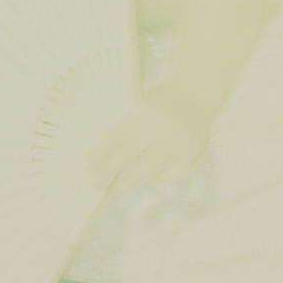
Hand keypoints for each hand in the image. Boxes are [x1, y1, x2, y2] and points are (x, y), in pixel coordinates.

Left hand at [86, 90, 208, 192]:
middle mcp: (160, 124)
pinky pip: (176, 169)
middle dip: (110, 168)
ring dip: (132, 179)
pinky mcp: (193, 148)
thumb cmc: (160, 102)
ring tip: (117, 189)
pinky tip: (151, 181)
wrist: (196, 92)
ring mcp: (178, 138)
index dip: (100, 151)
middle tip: (95, 182)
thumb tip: (100, 157)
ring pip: (150, 163)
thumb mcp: (142, 106)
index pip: (117, 134)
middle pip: (129, 150)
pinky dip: (163, 177)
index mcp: (143, 110)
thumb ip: (126, 126)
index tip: (86, 166)